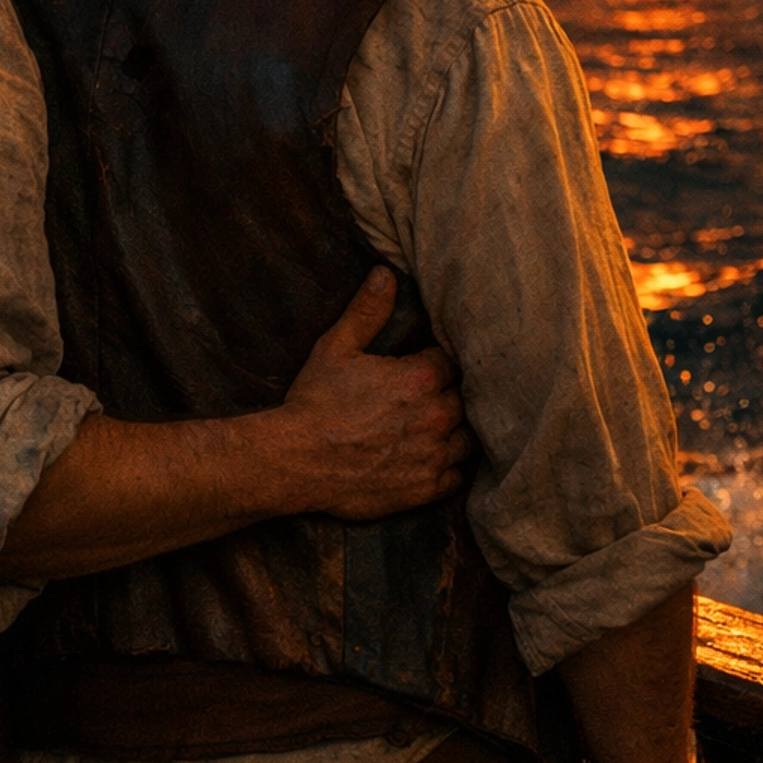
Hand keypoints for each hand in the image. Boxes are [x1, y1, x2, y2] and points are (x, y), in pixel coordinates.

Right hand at [280, 268, 472, 520]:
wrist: (295, 460)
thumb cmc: (315, 402)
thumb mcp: (337, 347)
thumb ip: (368, 311)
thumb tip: (386, 274)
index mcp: (422, 376)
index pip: (453, 363)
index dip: (437, 365)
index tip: (421, 370)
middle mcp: (437, 415)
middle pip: (464, 400)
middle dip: (447, 397)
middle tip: (421, 402)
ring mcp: (434, 454)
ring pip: (466, 439)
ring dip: (452, 432)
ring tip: (428, 430)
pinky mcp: (425, 488)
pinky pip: (456, 476)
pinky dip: (447, 468)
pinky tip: (427, 459)